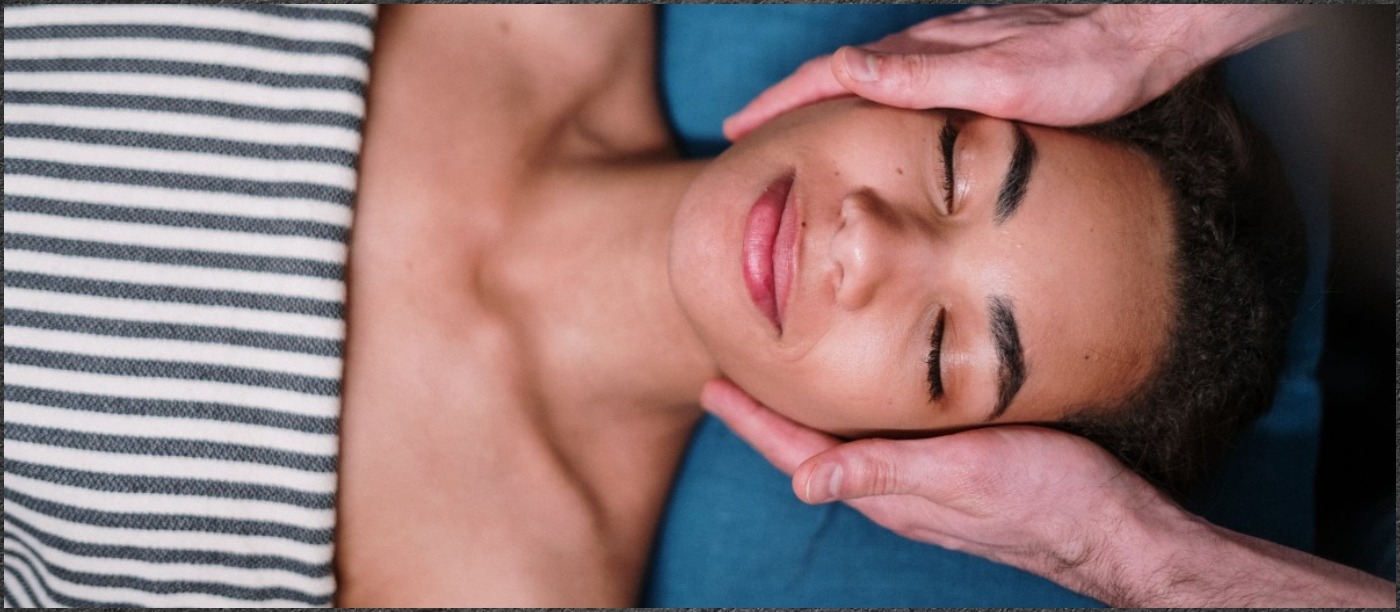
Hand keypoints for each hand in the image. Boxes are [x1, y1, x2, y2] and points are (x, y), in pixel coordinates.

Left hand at [700, 378, 1397, 606]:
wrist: (1115, 529)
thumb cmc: (1048, 495)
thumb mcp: (964, 473)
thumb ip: (885, 471)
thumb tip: (801, 484)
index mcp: (887, 491)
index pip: (799, 453)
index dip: (752, 421)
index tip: (712, 387)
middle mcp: (896, 492)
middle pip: (812, 449)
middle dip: (768, 416)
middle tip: (731, 375)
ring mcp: (923, 487)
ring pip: (847, 446)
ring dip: (808, 416)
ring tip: (779, 383)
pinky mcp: (954, 475)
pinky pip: (884, 445)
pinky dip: (855, 417)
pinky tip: (863, 399)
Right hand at [723, 5, 1306, 138]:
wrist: (1139, 35)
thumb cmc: (1080, 67)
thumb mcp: (998, 80)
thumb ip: (920, 77)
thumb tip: (842, 70)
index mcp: (923, 58)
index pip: (828, 77)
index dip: (778, 103)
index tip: (737, 128)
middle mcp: (930, 51)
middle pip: (836, 75)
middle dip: (784, 102)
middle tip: (744, 131)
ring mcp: (951, 53)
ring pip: (866, 77)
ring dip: (819, 100)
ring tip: (790, 127)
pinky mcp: (974, 62)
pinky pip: (899, 80)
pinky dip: (864, 98)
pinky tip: (871, 112)